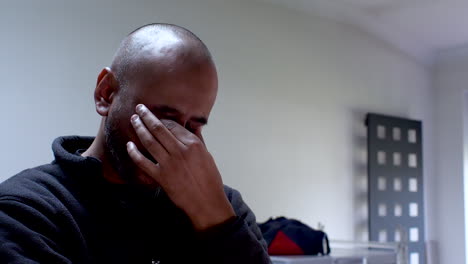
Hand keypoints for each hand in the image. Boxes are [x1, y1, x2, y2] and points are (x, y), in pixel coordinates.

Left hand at [126, 104, 235, 230]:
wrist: (206, 201)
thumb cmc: (210, 179)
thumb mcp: (207, 155)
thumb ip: (198, 139)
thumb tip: (194, 126)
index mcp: (193, 144)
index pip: (173, 125)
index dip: (162, 118)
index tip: (154, 115)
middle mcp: (180, 151)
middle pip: (159, 129)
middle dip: (147, 116)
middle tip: (139, 108)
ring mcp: (169, 164)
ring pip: (149, 142)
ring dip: (139, 129)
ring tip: (133, 120)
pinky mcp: (161, 177)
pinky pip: (143, 162)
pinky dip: (134, 153)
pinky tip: (129, 145)